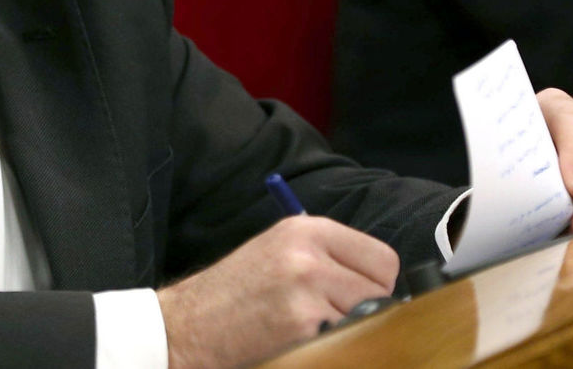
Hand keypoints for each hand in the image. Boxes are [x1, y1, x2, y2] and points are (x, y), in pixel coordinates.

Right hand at [158, 215, 398, 368]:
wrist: (189, 325)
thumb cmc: (234, 291)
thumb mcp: (280, 249)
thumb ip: (328, 254)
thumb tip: (381, 278)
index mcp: (307, 229)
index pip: (383, 257)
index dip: (376, 281)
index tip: (361, 293)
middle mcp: (309, 254)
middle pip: (381, 289)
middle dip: (365, 306)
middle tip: (333, 314)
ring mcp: (307, 290)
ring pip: (366, 316)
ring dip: (347, 327)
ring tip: (310, 325)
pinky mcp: (303, 325)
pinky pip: (343, 337)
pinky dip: (330, 343)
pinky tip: (300, 338)